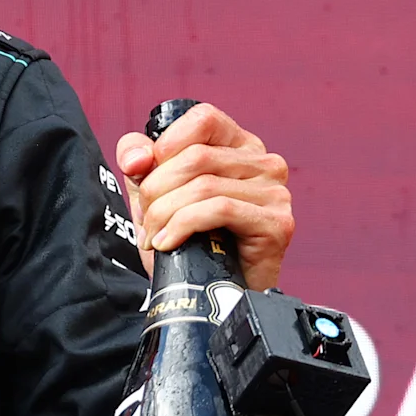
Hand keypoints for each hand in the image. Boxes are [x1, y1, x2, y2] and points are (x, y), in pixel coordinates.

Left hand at [113, 103, 292, 289]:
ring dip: (165, 214)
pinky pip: (220, 209)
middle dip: (157, 191)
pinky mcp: (277, 223)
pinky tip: (169, 243)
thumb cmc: (189, 243)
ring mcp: (275, 193)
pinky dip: (184, 225)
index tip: (146, 178)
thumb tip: (137, 156)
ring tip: (154, 238)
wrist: (212, 296)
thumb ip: (139, 161)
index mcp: (239, 145)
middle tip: (145, 223)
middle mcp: (264, 163)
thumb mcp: (154, 193)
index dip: (165, 145)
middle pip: (197, 156)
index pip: (202, 119)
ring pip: (204, 185)